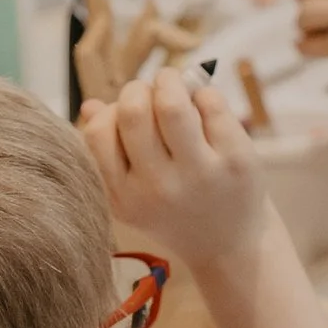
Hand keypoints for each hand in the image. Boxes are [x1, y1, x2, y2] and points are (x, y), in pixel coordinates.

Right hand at [79, 71, 269, 278]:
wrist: (229, 246)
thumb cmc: (175, 210)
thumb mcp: (134, 196)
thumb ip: (107, 155)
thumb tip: (90, 105)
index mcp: (126, 196)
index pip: (99, 133)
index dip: (110, 111)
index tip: (125, 113)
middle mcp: (160, 188)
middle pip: (134, 111)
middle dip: (138, 88)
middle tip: (150, 92)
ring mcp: (200, 174)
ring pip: (173, 104)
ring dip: (169, 80)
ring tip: (172, 84)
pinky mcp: (236, 160)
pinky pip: (211, 103)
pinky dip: (203, 93)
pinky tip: (203, 105)